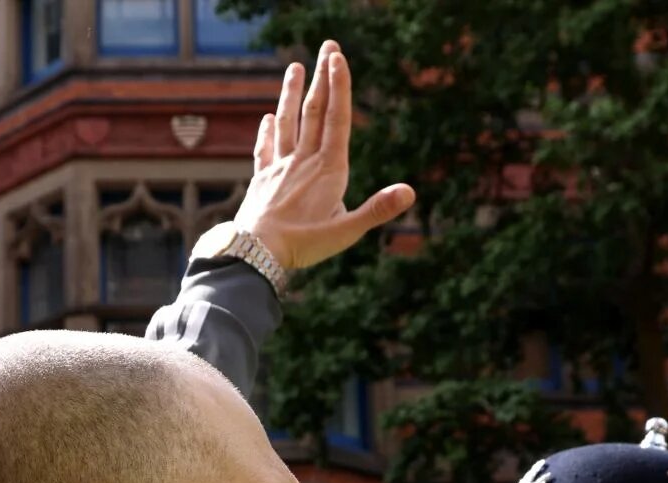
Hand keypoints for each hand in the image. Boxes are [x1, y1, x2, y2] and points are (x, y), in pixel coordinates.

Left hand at [234, 40, 414, 270]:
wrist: (257, 252)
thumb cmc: (305, 245)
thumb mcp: (348, 231)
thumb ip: (378, 209)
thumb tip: (410, 192)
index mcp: (329, 169)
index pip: (337, 119)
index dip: (339, 86)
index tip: (337, 57)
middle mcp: (305, 161)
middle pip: (315, 112)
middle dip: (322, 77)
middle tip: (327, 46)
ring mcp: (281, 168)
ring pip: (288, 123)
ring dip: (292, 93)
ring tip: (295, 66)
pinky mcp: (263, 180)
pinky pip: (266, 150)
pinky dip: (268, 131)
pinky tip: (268, 118)